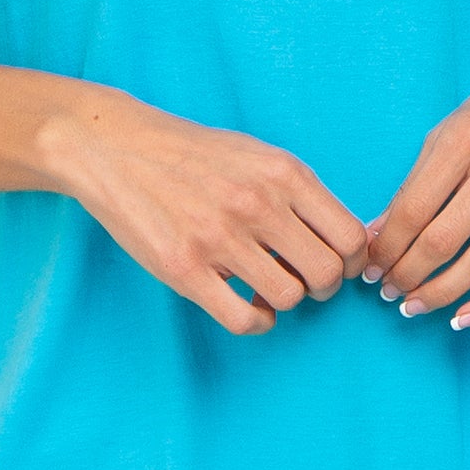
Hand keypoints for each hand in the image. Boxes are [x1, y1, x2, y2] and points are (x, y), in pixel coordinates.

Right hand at [38, 81, 371, 334]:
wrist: (117, 148)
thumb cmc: (192, 153)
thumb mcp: (257, 154)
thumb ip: (299, 192)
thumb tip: (344, 241)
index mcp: (283, 173)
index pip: (350, 236)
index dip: (352, 262)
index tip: (338, 266)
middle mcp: (258, 204)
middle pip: (327, 274)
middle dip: (323, 287)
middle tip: (302, 280)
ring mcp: (220, 238)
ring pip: (289, 298)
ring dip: (283, 300)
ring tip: (264, 285)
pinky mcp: (184, 268)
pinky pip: (244, 318)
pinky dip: (256, 321)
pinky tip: (247, 305)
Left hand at [361, 37, 469, 328]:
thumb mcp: (455, 124)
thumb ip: (418, 177)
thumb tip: (380, 232)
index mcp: (467, 136)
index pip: (413, 208)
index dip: (384, 246)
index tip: (367, 266)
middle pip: (442, 240)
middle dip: (405, 274)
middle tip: (385, 290)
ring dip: (439, 293)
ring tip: (413, 305)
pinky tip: (463, 317)